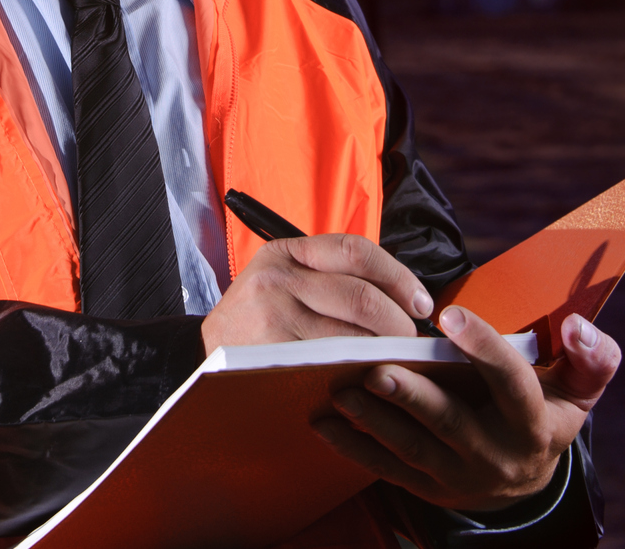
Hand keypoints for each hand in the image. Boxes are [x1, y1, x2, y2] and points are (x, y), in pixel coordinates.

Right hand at [200, 234, 433, 353]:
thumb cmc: (259, 317)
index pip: (356, 250)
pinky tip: (370, 375)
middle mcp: (278, 279)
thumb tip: (403, 296)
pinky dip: (358, 369)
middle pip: (360, 296)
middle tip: (414, 340)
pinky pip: (330, 362)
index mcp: (287, 252)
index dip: (398, 276)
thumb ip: (331, 276)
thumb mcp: (283, 279)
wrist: (204, 351)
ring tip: (399, 360)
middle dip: (399, 323)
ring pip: (350, 334)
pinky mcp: (272, 354)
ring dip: (384, 351)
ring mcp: (273, 317)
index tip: (420, 302)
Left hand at [314, 306, 620, 513]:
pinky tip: (325, 424)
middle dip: (412, 397)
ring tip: (341, 391)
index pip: (511, 383)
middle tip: (375, 368)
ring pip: (413, 449)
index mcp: (535, 423)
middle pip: (451, 424)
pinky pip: (389, 469)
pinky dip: (355, 447)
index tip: (451, 316)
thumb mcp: (581, 386)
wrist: (528, 477)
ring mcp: (460, 476)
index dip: (484, 348)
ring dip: (374, 421)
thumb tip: (576, 326)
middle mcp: (497, 455)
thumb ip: (591, 355)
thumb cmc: (549, 410)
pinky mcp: (429, 488)